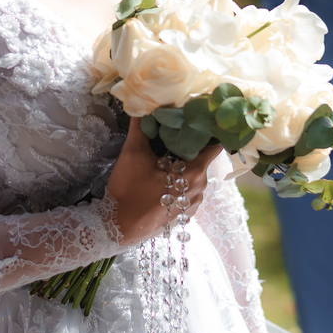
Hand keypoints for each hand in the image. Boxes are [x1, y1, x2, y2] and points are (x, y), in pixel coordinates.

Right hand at [105, 118, 221, 245]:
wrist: (117, 228)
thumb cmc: (128, 190)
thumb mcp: (133, 153)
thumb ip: (140, 127)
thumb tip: (141, 104)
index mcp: (194, 172)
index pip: (215, 145)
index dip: (206, 131)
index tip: (195, 120)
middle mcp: (200, 189)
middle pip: (202, 159)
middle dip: (189, 146)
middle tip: (173, 133)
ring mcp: (193, 205)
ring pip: (194, 176)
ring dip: (183, 166)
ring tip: (165, 156)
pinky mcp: (184, 216)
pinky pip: (188, 191)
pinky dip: (179, 182)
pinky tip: (162, 178)